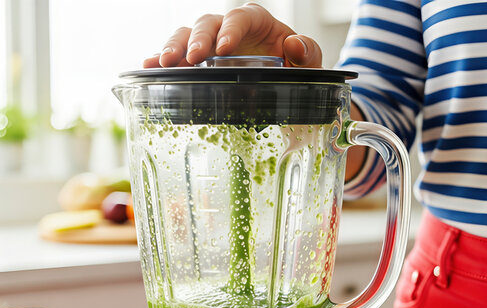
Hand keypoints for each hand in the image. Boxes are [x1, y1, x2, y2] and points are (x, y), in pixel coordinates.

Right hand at [143, 3, 321, 67]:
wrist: (285, 84)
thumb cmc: (296, 68)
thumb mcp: (309, 64)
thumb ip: (308, 53)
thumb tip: (295, 44)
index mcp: (257, 21)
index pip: (241, 16)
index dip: (230, 30)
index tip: (224, 49)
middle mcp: (229, 28)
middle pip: (207, 24)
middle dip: (196, 40)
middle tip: (190, 60)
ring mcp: (210, 44)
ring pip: (186, 35)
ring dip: (173, 48)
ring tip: (162, 64)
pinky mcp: (198, 61)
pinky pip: (176, 56)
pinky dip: (162, 61)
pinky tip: (149, 69)